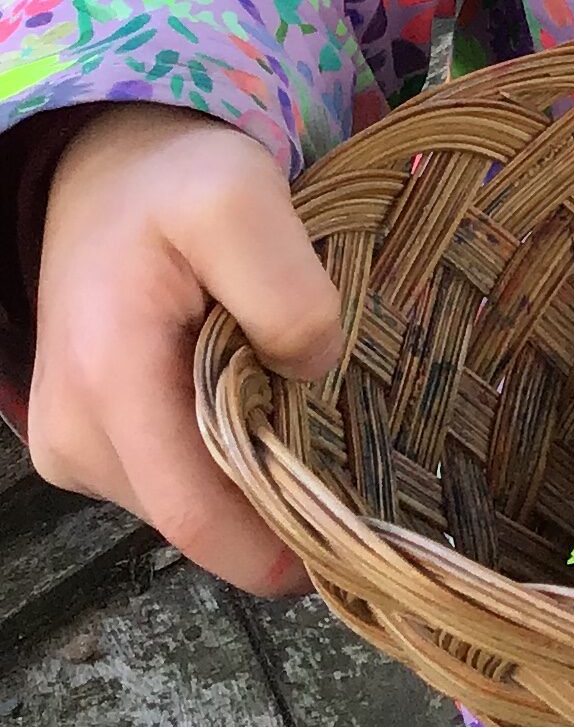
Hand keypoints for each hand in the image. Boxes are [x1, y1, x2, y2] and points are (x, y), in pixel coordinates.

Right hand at [29, 106, 342, 596]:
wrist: (108, 177)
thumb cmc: (173, 184)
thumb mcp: (241, 199)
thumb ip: (286, 290)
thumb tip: (310, 371)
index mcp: (108, 382)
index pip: (195, 517)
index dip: (275, 549)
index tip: (350, 539)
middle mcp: (73, 434)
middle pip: (198, 519)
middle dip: (271, 502)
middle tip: (336, 443)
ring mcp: (71, 446)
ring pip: (187, 504)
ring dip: (246, 474)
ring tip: (282, 400)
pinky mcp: (83, 444)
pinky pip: (171, 479)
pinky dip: (219, 457)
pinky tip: (243, 402)